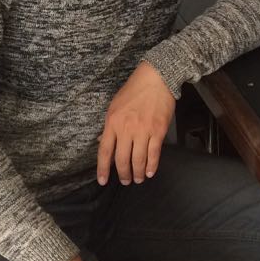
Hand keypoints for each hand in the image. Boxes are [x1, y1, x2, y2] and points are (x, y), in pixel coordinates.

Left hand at [97, 60, 174, 185]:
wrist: (156, 79)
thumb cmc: (134, 91)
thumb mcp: (114, 106)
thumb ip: (108, 126)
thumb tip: (101, 141)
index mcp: (112, 122)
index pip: (104, 151)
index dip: (103, 169)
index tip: (103, 181)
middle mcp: (126, 129)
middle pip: (122, 160)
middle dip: (123, 174)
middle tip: (126, 181)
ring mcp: (143, 130)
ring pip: (138, 160)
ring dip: (138, 173)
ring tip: (139, 178)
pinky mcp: (158, 131)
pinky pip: (154, 154)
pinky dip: (152, 166)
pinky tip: (150, 172)